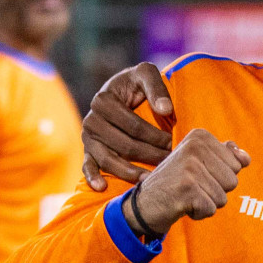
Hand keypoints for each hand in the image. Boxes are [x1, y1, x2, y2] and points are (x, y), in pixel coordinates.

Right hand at [83, 63, 175, 190]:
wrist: (121, 90)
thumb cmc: (136, 83)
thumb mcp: (146, 74)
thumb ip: (156, 88)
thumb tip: (166, 109)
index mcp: (103, 100)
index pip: (133, 126)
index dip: (156, 136)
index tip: (175, 143)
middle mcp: (91, 120)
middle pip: (124, 145)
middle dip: (150, 155)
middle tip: (171, 163)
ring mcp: (88, 137)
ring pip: (108, 159)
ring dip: (129, 172)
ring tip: (149, 180)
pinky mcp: (87, 150)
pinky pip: (87, 166)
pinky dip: (92, 177)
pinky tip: (102, 187)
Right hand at [128, 129, 250, 235]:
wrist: (143, 204)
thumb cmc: (178, 182)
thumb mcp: (201, 163)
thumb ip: (227, 156)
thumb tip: (245, 158)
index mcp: (200, 136)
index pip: (237, 165)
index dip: (220, 177)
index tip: (198, 175)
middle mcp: (194, 147)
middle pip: (233, 181)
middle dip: (216, 191)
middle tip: (191, 187)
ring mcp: (189, 168)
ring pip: (223, 197)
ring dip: (207, 203)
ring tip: (187, 195)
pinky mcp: (186, 189)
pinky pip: (211, 209)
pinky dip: (199, 213)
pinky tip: (182, 205)